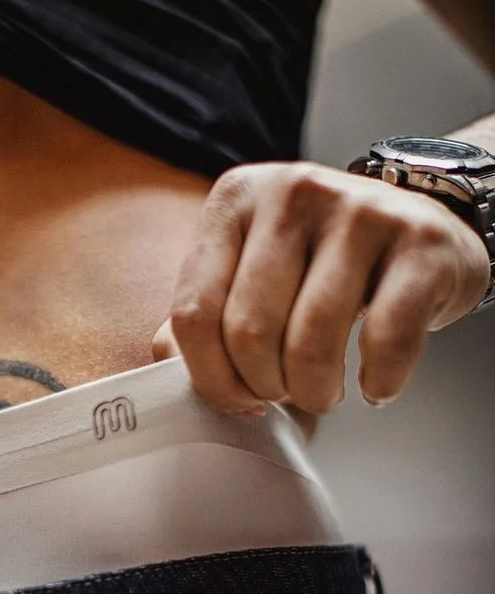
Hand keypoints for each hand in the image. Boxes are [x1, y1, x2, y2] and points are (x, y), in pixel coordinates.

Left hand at [152, 160, 490, 416]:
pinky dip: (379, 383)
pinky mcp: (419, 241)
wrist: (425, 225)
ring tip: (324, 392)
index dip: (211, 378)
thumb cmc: (326, 261)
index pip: (195, 312)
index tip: (237, 400)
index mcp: (236, 199)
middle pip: (249, 332)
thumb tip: (169, 366)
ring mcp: (359, 211)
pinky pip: (385, 341)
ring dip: (316, 392)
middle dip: (266, 387)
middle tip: (288, 393)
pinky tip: (376, 385)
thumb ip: (205, 311)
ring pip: (311, 342)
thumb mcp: (252, 268)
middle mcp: (293, 193)